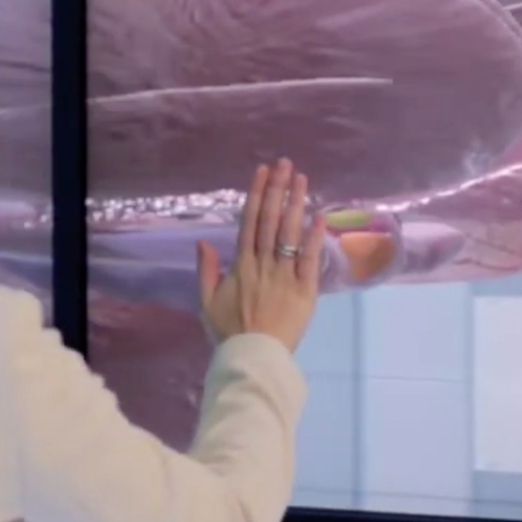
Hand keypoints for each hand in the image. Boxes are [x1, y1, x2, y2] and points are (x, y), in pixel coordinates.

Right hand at [195, 159, 326, 349]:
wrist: (253, 358)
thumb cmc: (229, 333)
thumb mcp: (207, 302)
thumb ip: (207, 271)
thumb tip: (202, 241)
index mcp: (240, 265)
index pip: (250, 222)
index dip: (256, 195)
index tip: (262, 172)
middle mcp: (263, 264)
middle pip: (271, 220)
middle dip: (278, 190)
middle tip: (285, 163)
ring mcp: (285, 275)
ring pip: (290, 233)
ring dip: (295, 203)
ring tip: (302, 179)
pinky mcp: (305, 290)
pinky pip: (309, 260)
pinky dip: (314, 237)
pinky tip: (318, 215)